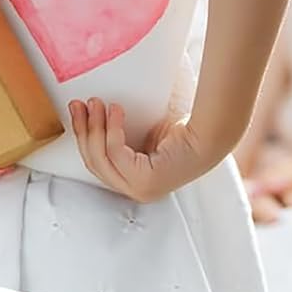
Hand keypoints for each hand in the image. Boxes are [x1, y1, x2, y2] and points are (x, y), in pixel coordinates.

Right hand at [68, 99, 213, 202]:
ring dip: (94, 128)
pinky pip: (115, 153)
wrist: (212, 131)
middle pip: (93, 161)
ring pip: (101, 158)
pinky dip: (112, 129)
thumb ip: (121, 130)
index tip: (79, 110)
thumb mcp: (143, 130)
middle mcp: (134, 190)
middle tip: (79, 104)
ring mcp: (139, 190)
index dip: (84, 136)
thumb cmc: (184, 127)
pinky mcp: (144, 182)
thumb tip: (98, 101)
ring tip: (96, 102)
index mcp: (132, 181)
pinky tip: (116, 109)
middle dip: (83, 130)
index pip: (97, 162)